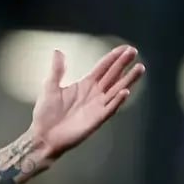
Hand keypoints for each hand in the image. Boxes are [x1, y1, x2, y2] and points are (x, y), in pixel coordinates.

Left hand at [27, 45, 145, 160]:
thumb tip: (58, 51)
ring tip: (139, 68)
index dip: (113, 57)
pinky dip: (118, 100)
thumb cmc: (45, 113)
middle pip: (113, 75)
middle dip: (123, 64)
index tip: (125, 48)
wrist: (43, 136)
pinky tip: (125, 91)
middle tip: (133, 51)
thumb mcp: (50, 87)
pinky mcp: (97, 119)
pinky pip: (110, 108)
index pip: (103, 68)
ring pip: (117, 90)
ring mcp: (97, 106)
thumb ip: (57, 69)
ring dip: (128, 79)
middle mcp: (94, 93)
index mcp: (85, 84)